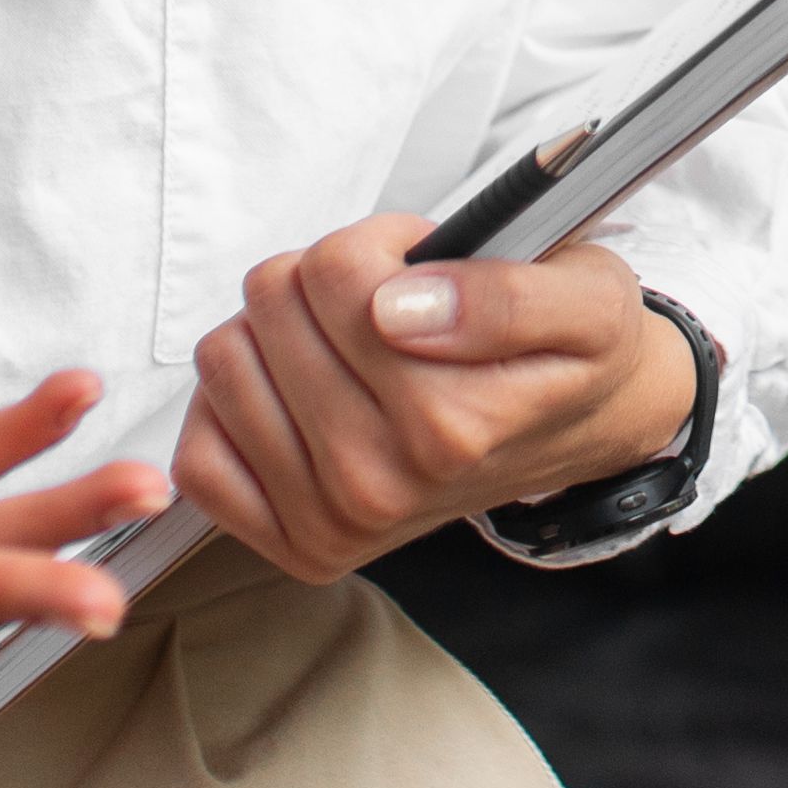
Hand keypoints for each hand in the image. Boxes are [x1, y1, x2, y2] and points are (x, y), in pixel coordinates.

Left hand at [175, 212, 700, 582]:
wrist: (583, 429)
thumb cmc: (570, 354)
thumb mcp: (586, 300)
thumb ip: (507, 297)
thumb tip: (397, 309)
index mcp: (450, 424)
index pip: (335, 270)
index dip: (381, 244)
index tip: (425, 269)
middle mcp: (383, 485)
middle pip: (273, 302)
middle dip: (328, 282)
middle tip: (391, 308)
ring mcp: (333, 523)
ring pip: (226, 360)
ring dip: (281, 334)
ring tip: (353, 348)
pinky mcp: (292, 543)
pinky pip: (200, 454)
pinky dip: (238, 408)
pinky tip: (299, 396)